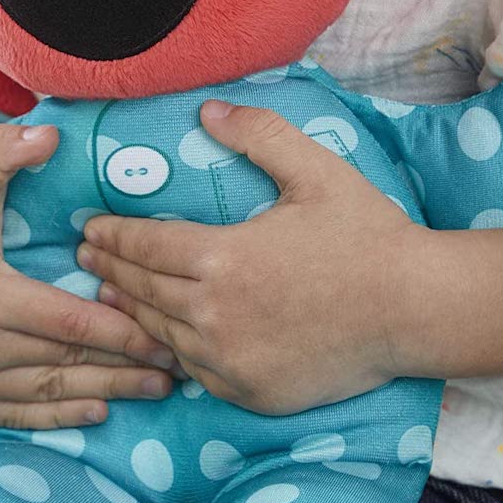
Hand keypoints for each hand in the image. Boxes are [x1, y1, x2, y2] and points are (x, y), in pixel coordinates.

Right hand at [0, 121, 175, 429]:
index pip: (69, 322)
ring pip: (46, 393)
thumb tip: (51, 133)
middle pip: (65, 363)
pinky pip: (15, 414)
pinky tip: (98, 412)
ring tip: (152, 391)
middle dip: (125, 369)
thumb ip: (8, 150)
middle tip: (175, 372)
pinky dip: (58, 417)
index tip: (165, 337)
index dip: (123, 333)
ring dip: (103, 395)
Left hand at [76, 100, 430, 413]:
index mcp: (221, 258)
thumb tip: (207, 110)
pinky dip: (171, 349)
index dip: (112, 235)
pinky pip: (193, 369)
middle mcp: (214, 314)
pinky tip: (161, 335)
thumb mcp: (315, 171)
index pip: (144, 245)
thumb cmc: (366, 236)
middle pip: (142, 289)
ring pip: (160, 332)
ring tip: (109, 293)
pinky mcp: (247, 391)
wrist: (416, 310)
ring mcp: (229, 359)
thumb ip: (258, 134)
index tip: (90, 228)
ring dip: (130, 309)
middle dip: (109, 268)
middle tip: (87, 256)